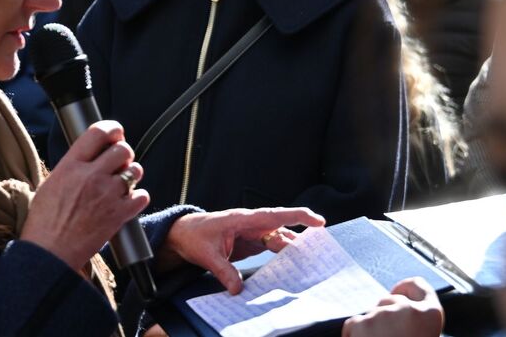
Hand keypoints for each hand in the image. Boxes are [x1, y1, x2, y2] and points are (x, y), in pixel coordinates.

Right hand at [20, 120, 148, 271]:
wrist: (49, 253)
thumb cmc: (44, 223)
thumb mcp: (51, 184)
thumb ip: (72, 167)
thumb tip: (88, 157)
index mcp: (70, 166)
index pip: (97, 132)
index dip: (112, 128)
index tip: (116, 132)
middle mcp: (90, 176)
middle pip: (122, 149)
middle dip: (124, 153)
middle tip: (119, 162)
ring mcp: (107, 195)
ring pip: (135, 170)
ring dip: (132, 174)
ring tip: (123, 182)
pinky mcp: (119, 215)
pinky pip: (142, 196)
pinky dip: (138, 198)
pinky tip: (128, 201)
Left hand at [158, 207, 324, 294]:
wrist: (182, 234)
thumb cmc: (193, 235)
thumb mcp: (206, 254)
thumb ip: (223, 271)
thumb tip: (237, 290)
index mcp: (242, 219)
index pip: (274, 215)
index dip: (297, 216)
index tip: (317, 220)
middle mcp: (250, 224)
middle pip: (281, 228)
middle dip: (302, 236)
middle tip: (323, 247)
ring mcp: (251, 233)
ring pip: (278, 239)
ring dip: (293, 248)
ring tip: (312, 259)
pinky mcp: (249, 243)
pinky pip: (270, 247)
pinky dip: (282, 255)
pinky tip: (292, 265)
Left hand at [341, 277, 443, 336]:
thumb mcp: (423, 335)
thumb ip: (415, 321)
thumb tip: (396, 301)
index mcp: (430, 316)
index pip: (419, 286)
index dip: (408, 289)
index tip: (400, 293)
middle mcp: (405, 310)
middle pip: (388, 302)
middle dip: (386, 315)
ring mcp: (380, 315)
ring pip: (371, 315)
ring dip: (372, 329)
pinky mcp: (358, 324)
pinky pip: (354, 324)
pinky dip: (356, 336)